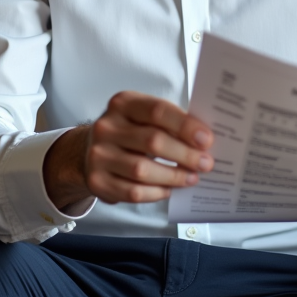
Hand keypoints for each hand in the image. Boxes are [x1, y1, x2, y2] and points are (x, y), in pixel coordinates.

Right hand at [43, 91, 213, 207]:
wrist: (89, 150)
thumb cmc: (129, 130)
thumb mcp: (143, 115)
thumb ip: (170, 122)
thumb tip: (205, 141)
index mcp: (123, 103)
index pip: (157, 111)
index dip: (185, 126)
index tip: (207, 139)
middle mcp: (106, 127)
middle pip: (152, 142)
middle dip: (185, 155)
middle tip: (206, 163)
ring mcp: (98, 155)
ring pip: (142, 170)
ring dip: (173, 176)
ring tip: (192, 178)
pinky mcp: (97, 181)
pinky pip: (132, 192)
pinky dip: (156, 192)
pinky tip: (169, 189)